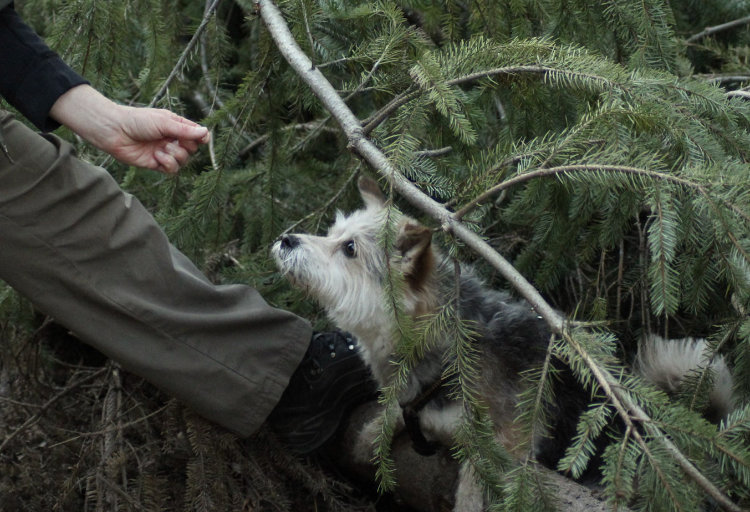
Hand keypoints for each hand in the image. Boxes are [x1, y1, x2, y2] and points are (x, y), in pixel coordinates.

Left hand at [50, 85, 209, 173]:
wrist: (115, 132)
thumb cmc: (137, 121)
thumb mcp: (164, 122)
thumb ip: (185, 130)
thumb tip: (206, 133)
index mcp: (175, 126)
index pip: (196, 134)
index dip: (201, 138)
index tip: (201, 140)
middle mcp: (171, 139)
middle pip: (192, 149)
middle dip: (186, 146)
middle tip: (174, 141)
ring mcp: (165, 152)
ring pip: (183, 161)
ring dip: (175, 155)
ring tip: (161, 149)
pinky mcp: (156, 164)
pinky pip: (172, 169)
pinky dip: (167, 163)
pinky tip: (157, 156)